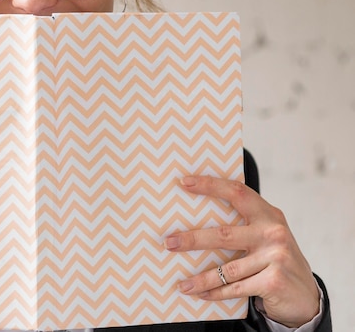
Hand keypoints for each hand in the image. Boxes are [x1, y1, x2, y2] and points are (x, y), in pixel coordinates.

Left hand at [165, 175, 319, 327]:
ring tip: (181, 283)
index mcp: (268, 214)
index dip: (210, 185)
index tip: (185, 182)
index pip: (236, 192)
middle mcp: (273, 232)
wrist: (308, 296)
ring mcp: (275, 257)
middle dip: (192, 239)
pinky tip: (200, 294)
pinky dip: (216, 293)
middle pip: (223, 234)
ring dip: (200, 278)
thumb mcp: (266, 234)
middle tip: (169, 242)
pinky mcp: (274, 281)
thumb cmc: (276, 258)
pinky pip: (236, 287)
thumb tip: (195, 218)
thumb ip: (243, 223)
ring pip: (226, 268)